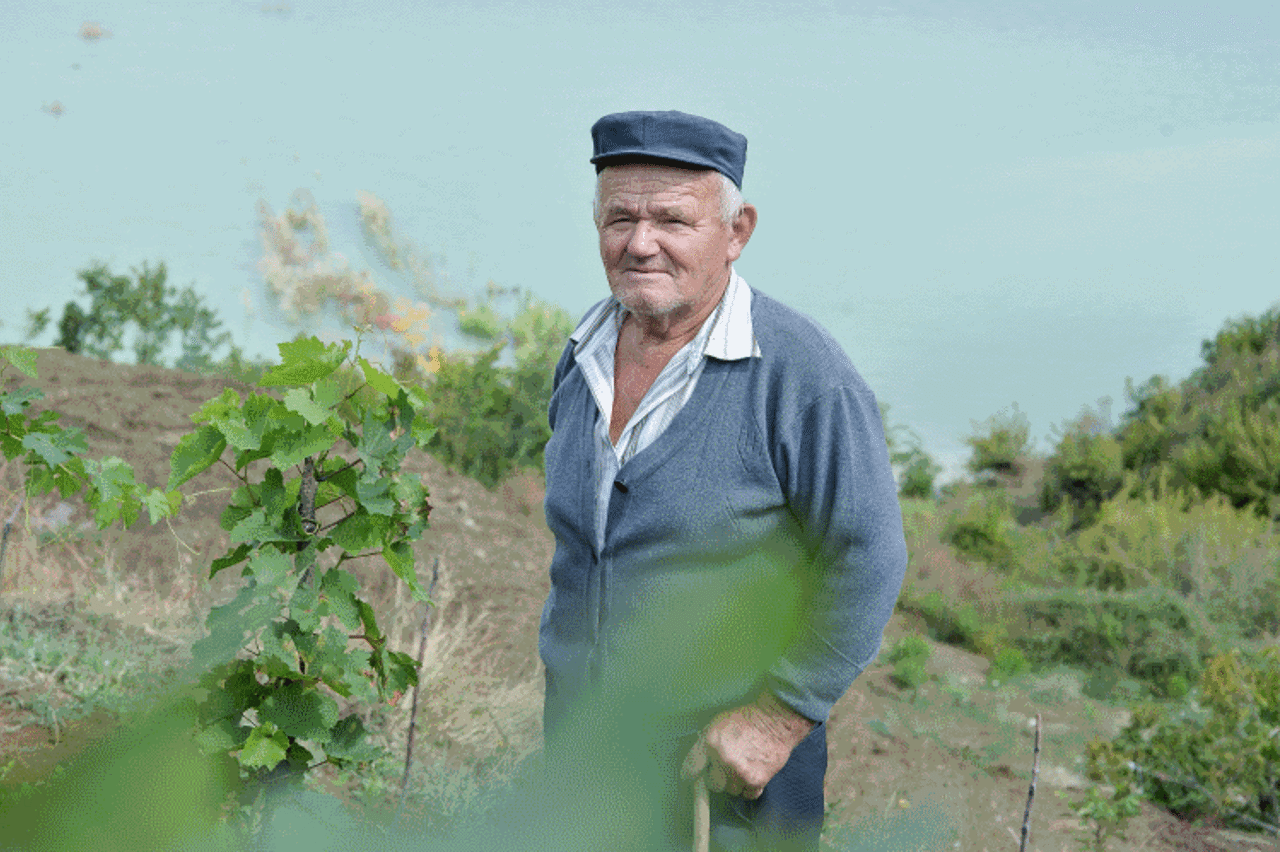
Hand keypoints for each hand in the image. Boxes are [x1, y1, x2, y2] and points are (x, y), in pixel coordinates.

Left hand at [681, 693, 815, 799]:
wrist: (776, 721)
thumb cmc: (748, 719)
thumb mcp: (718, 723)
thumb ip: (705, 744)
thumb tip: (698, 762)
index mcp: (711, 743)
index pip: (691, 769)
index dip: (691, 775)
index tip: (693, 778)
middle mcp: (723, 759)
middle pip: (713, 784)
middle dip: (717, 777)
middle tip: (726, 768)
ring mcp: (740, 772)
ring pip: (731, 790)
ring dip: (735, 782)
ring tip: (743, 767)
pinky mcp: (756, 780)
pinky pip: (747, 794)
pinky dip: (750, 788)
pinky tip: (752, 773)